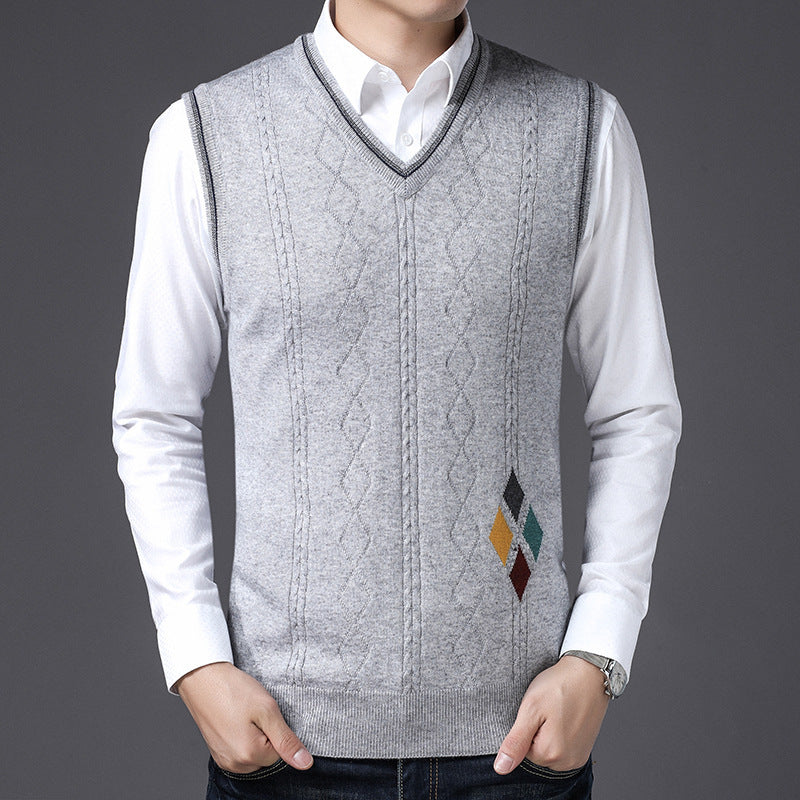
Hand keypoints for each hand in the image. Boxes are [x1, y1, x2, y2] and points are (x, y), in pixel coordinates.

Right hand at [175, 661, 313, 772]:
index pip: (280, 753)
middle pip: (266, 757)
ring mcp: (223, 760)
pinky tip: (235, 720)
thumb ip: (287, 740)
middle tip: (253, 713)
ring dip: (254, 738)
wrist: (203, 679)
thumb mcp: (267, 710)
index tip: (263, 714)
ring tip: (243, 715)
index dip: (276, 730)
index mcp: (248, 755)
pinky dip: (242, 738)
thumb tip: (305, 763)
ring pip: (254, 755)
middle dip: (265, 736)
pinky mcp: (217, 753)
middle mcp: (234, 764)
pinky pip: (240, 752)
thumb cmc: (233, 690)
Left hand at [494, 654, 609, 773]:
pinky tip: (566, 715)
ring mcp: (579, 756)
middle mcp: (568, 762)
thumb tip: (501, 768)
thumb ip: (515, 742)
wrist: (589, 673)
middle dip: (537, 731)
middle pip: (537, 752)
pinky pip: (563, 747)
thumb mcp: (531, 709)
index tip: (537, 710)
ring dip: (549, 732)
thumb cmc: (560, 686)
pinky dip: (561, 733)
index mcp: (552, 753)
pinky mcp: (585, 749)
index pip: (522, 750)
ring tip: (557, 710)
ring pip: (550, 749)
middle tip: (547, 708)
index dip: (526, 726)